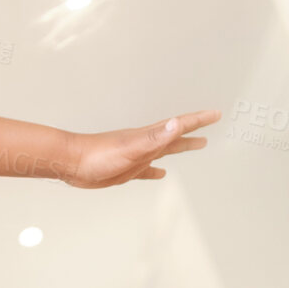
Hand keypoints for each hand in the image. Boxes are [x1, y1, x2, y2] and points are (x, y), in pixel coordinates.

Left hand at [60, 109, 220, 188]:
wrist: (72, 164)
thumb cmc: (98, 155)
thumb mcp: (131, 146)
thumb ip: (154, 136)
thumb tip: (177, 123)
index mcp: (149, 137)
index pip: (179, 125)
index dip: (199, 120)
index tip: (216, 114)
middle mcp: (145, 144)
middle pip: (176, 135)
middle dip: (195, 130)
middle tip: (211, 124)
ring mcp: (136, 157)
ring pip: (164, 151)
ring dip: (180, 147)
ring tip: (195, 144)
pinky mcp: (125, 170)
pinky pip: (146, 170)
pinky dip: (155, 171)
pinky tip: (160, 173)